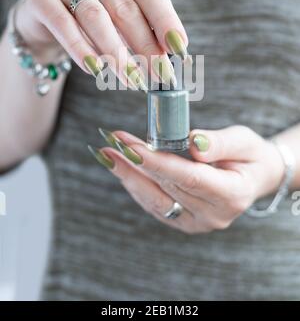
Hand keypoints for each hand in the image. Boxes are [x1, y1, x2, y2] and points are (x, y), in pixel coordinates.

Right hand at [12, 0, 187, 86]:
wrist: (43, 17)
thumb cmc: (91, 22)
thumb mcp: (119, 21)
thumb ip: (141, 32)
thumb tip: (168, 59)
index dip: (166, 21)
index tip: (180, 49)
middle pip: (125, 9)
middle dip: (145, 45)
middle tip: (159, 74)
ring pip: (96, 17)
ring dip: (116, 52)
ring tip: (132, 80)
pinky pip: (64, 25)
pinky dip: (82, 50)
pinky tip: (97, 70)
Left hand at [94, 126, 284, 233]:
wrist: (255, 178)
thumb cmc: (250, 155)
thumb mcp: (244, 141)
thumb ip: (220, 143)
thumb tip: (192, 142)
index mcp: (232, 195)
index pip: (189, 178)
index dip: (157, 162)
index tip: (130, 145)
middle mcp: (213, 216)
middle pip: (167, 187)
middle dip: (136, 162)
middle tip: (112, 140)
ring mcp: (197, 223)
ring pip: (155, 199)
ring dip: (128, 175)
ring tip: (107, 153)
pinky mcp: (184, 222)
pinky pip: (156, 204)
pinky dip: (136, 185)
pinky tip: (121, 167)